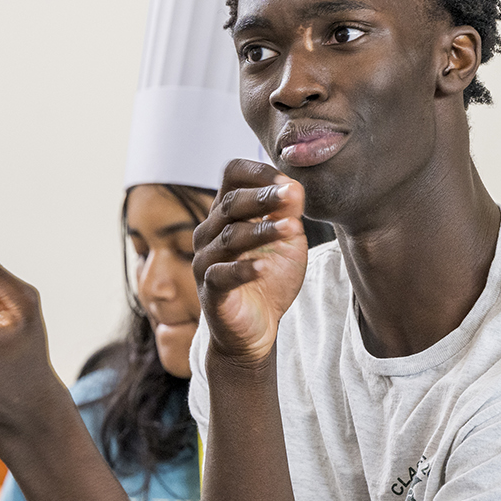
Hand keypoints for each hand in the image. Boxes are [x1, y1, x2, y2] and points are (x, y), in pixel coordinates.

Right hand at [192, 159, 307, 364]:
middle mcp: (210, 231)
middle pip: (230, 203)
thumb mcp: (287, 242)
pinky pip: (223, 275)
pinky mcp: (210, 290)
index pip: (231, 176)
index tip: (287, 180)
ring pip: (230, 238)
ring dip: (262, 231)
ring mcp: (206, 261)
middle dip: (263, 197)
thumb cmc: (269, 278)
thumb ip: (288, 214)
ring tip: (291, 229)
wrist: (257, 328)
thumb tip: (294, 185)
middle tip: (291, 195)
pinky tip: (264, 267)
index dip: (257, 172)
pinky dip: (244, 269)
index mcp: (226, 212)